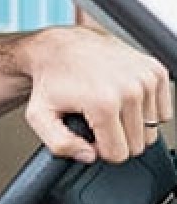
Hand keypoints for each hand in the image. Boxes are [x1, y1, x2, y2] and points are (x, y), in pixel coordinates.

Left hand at [21, 27, 171, 162]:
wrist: (59, 47)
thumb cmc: (50, 80)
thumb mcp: (39, 116)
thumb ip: (60, 144)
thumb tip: (88, 156)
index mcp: (104, 103)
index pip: (118, 153)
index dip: (100, 149)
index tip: (88, 134)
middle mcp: (130, 89)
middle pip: (137, 144)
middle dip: (116, 138)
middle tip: (95, 120)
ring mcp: (145, 79)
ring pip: (151, 130)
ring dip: (130, 124)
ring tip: (106, 107)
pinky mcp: (156, 71)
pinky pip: (163, 111)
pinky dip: (144, 111)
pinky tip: (122, 100)